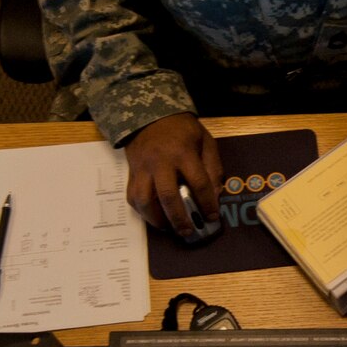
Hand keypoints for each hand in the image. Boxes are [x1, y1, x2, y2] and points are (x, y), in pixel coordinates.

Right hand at [124, 113, 223, 235]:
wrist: (149, 115)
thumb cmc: (181, 130)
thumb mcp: (204, 140)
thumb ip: (212, 167)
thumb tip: (214, 195)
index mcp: (183, 153)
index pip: (198, 183)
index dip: (207, 203)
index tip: (212, 217)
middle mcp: (161, 162)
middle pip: (168, 197)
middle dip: (179, 219)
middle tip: (188, 231)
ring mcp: (143, 168)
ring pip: (145, 201)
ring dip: (157, 219)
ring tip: (169, 228)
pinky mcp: (131, 173)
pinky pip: (133, 197)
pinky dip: (142, 212)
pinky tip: (154, 216)